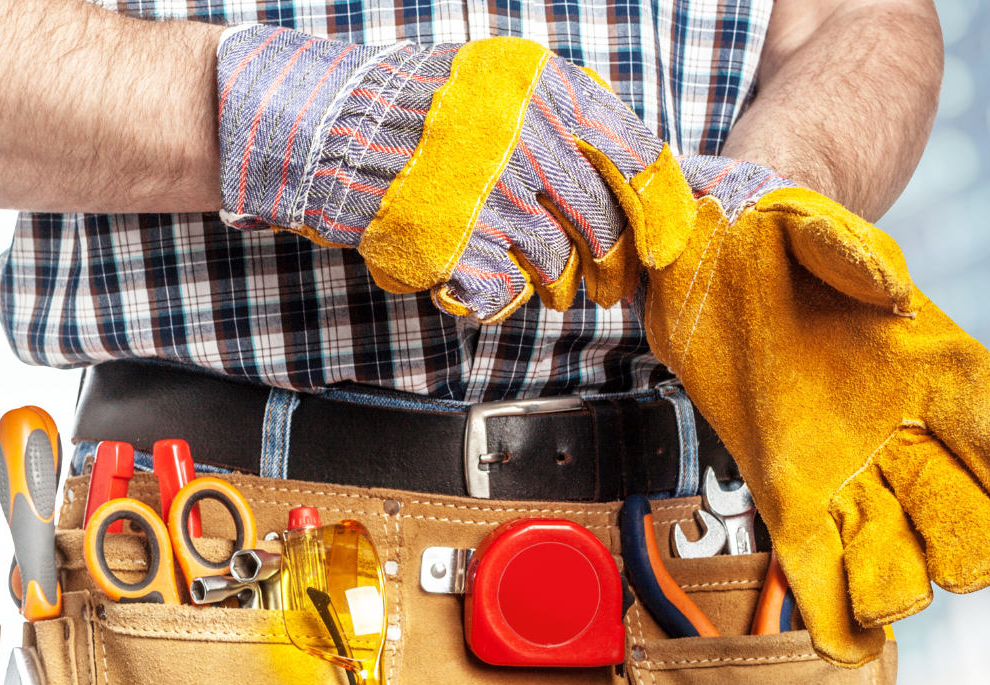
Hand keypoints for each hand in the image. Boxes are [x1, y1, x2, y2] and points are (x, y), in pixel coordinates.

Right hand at [217, 27, 674, 321]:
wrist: (327, 127)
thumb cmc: (417, 110)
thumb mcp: (502, 84)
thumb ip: (566, 120)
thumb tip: (630, 180)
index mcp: (550, 89)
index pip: (637, 158)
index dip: (659, 211)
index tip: (661, 242)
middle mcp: (530, 137)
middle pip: (604, 224)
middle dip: (611, 266)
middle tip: (606, 284)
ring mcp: (493, 194)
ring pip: (557, 265)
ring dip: (552, 283)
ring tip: (535, 280)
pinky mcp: (457, 244)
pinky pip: (505, 290)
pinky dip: (497, 296)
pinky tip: (475, 279)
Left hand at [648, 155, 989, 663]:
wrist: (709, 255)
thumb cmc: (779, 236)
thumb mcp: (812, 225)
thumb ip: (852, 251)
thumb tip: (895, 290)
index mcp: (934, 369)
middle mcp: (902, 435)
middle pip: (961, 519)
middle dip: (964, 548)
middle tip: (945, 559)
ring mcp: (846, 473)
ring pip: (896, 556)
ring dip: (898, 586)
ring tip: (882, 602)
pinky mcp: (786, 494)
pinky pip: (819, 564)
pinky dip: (834, 609)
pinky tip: (847, 644)